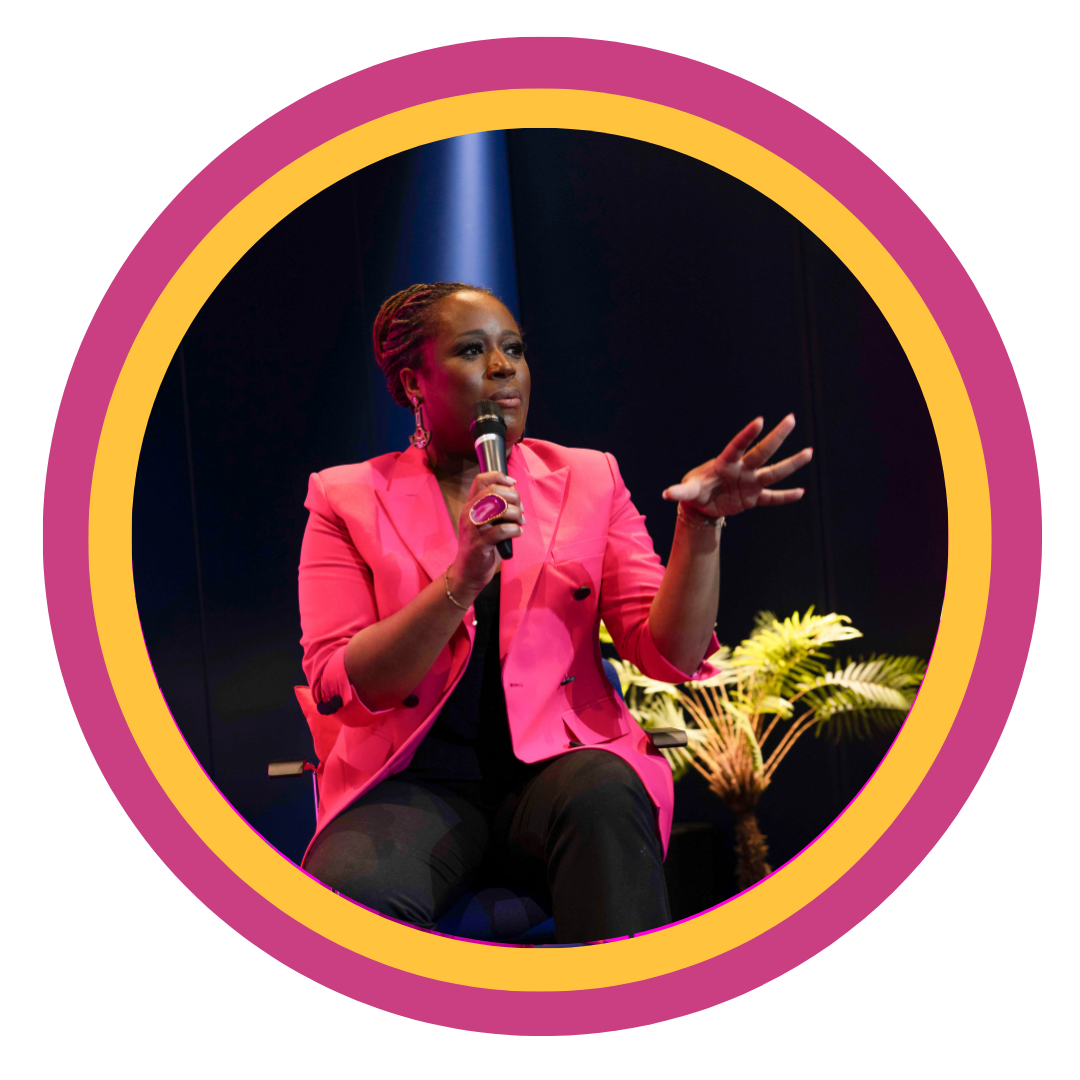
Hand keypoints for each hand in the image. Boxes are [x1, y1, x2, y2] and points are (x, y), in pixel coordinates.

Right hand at [448, 471, 523, 597]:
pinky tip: (517, 533)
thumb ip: (494, 508)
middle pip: (494, 491)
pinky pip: (502, 530)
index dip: (500, 477)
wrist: (466, 572)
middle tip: (520, 509)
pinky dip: (515, 530)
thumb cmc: (480, 546)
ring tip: (520, 523)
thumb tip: (514, 495)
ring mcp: (474, 528)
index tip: (513, 484)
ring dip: (516, 514)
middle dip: (514, 497)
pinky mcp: (481, 543)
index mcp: (470, 505)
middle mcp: (470, 513)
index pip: (481, 480)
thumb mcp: (483, 522)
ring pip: (500, 508)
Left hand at [662, 415, 812, 518]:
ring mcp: (750, 482)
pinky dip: (785, 496)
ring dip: (791, 464)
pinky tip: (801, 492)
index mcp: (725, 463)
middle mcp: (742, 469)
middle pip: (762, 452)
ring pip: (773, 472)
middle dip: (776, 437)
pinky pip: (772, 497)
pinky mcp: (753, 498)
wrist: (701, 504)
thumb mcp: (688, 491)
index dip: (748, 434)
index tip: (760, 420)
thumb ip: (680, 491)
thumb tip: (666, 494)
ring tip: (809, 452)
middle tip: (791, 419)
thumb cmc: (695, 490)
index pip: (738, 446)